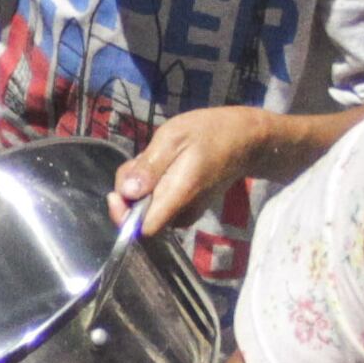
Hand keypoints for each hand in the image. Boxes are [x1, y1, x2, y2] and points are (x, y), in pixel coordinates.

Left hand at [111, 107, 273, 244]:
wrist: (245, 140)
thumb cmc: (210, 133)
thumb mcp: (174, 137)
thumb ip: (150, 166)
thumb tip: (127, 192)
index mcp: (179, 197)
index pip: (144, 229)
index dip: (124, 215)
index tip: (118, 192)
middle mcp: (182, 213)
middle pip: (140, 218)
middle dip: (129, 192)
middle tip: (141, 160)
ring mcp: (186, 213)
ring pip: (148, 209)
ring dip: (141, 186)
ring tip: (156, 158)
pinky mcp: (186, 207)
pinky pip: (159, 203)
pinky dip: (153, 187)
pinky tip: (163, 165)